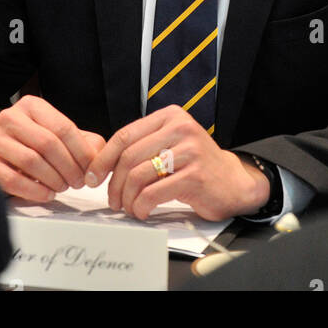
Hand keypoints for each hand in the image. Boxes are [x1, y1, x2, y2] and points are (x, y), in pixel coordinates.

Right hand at [0, 95, 103, 202]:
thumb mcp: (59, 136)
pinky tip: (47, 194)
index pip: (63, 127)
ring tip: (63, 187)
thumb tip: (99, 160)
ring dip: (54, 179)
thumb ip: (85, 143)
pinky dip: (35, 191)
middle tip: (78, 182)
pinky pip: (13, 180)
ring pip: (31, 161)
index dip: (81, 152)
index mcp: (31, 106)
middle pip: (48, 144)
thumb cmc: (33, 144)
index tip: (90, 169)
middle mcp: (10, 117)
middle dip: (69, 167)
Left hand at [84, 107, 269, 220]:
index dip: (103, 158)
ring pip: (138, 176)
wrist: (235, 183)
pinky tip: (142, 212)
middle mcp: (180, 128)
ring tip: (128, 207)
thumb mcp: (171, 144)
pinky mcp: (195, 175)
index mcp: (170, 116)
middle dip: (113, 183)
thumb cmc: (196, 166)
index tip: (92, 176)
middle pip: (129, 157)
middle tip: (112, 200)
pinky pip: (153, 193)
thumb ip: (143, 146)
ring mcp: (189, 151)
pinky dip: (141, 206)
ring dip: (127, 198)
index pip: (125, 135)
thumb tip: (101, 162)